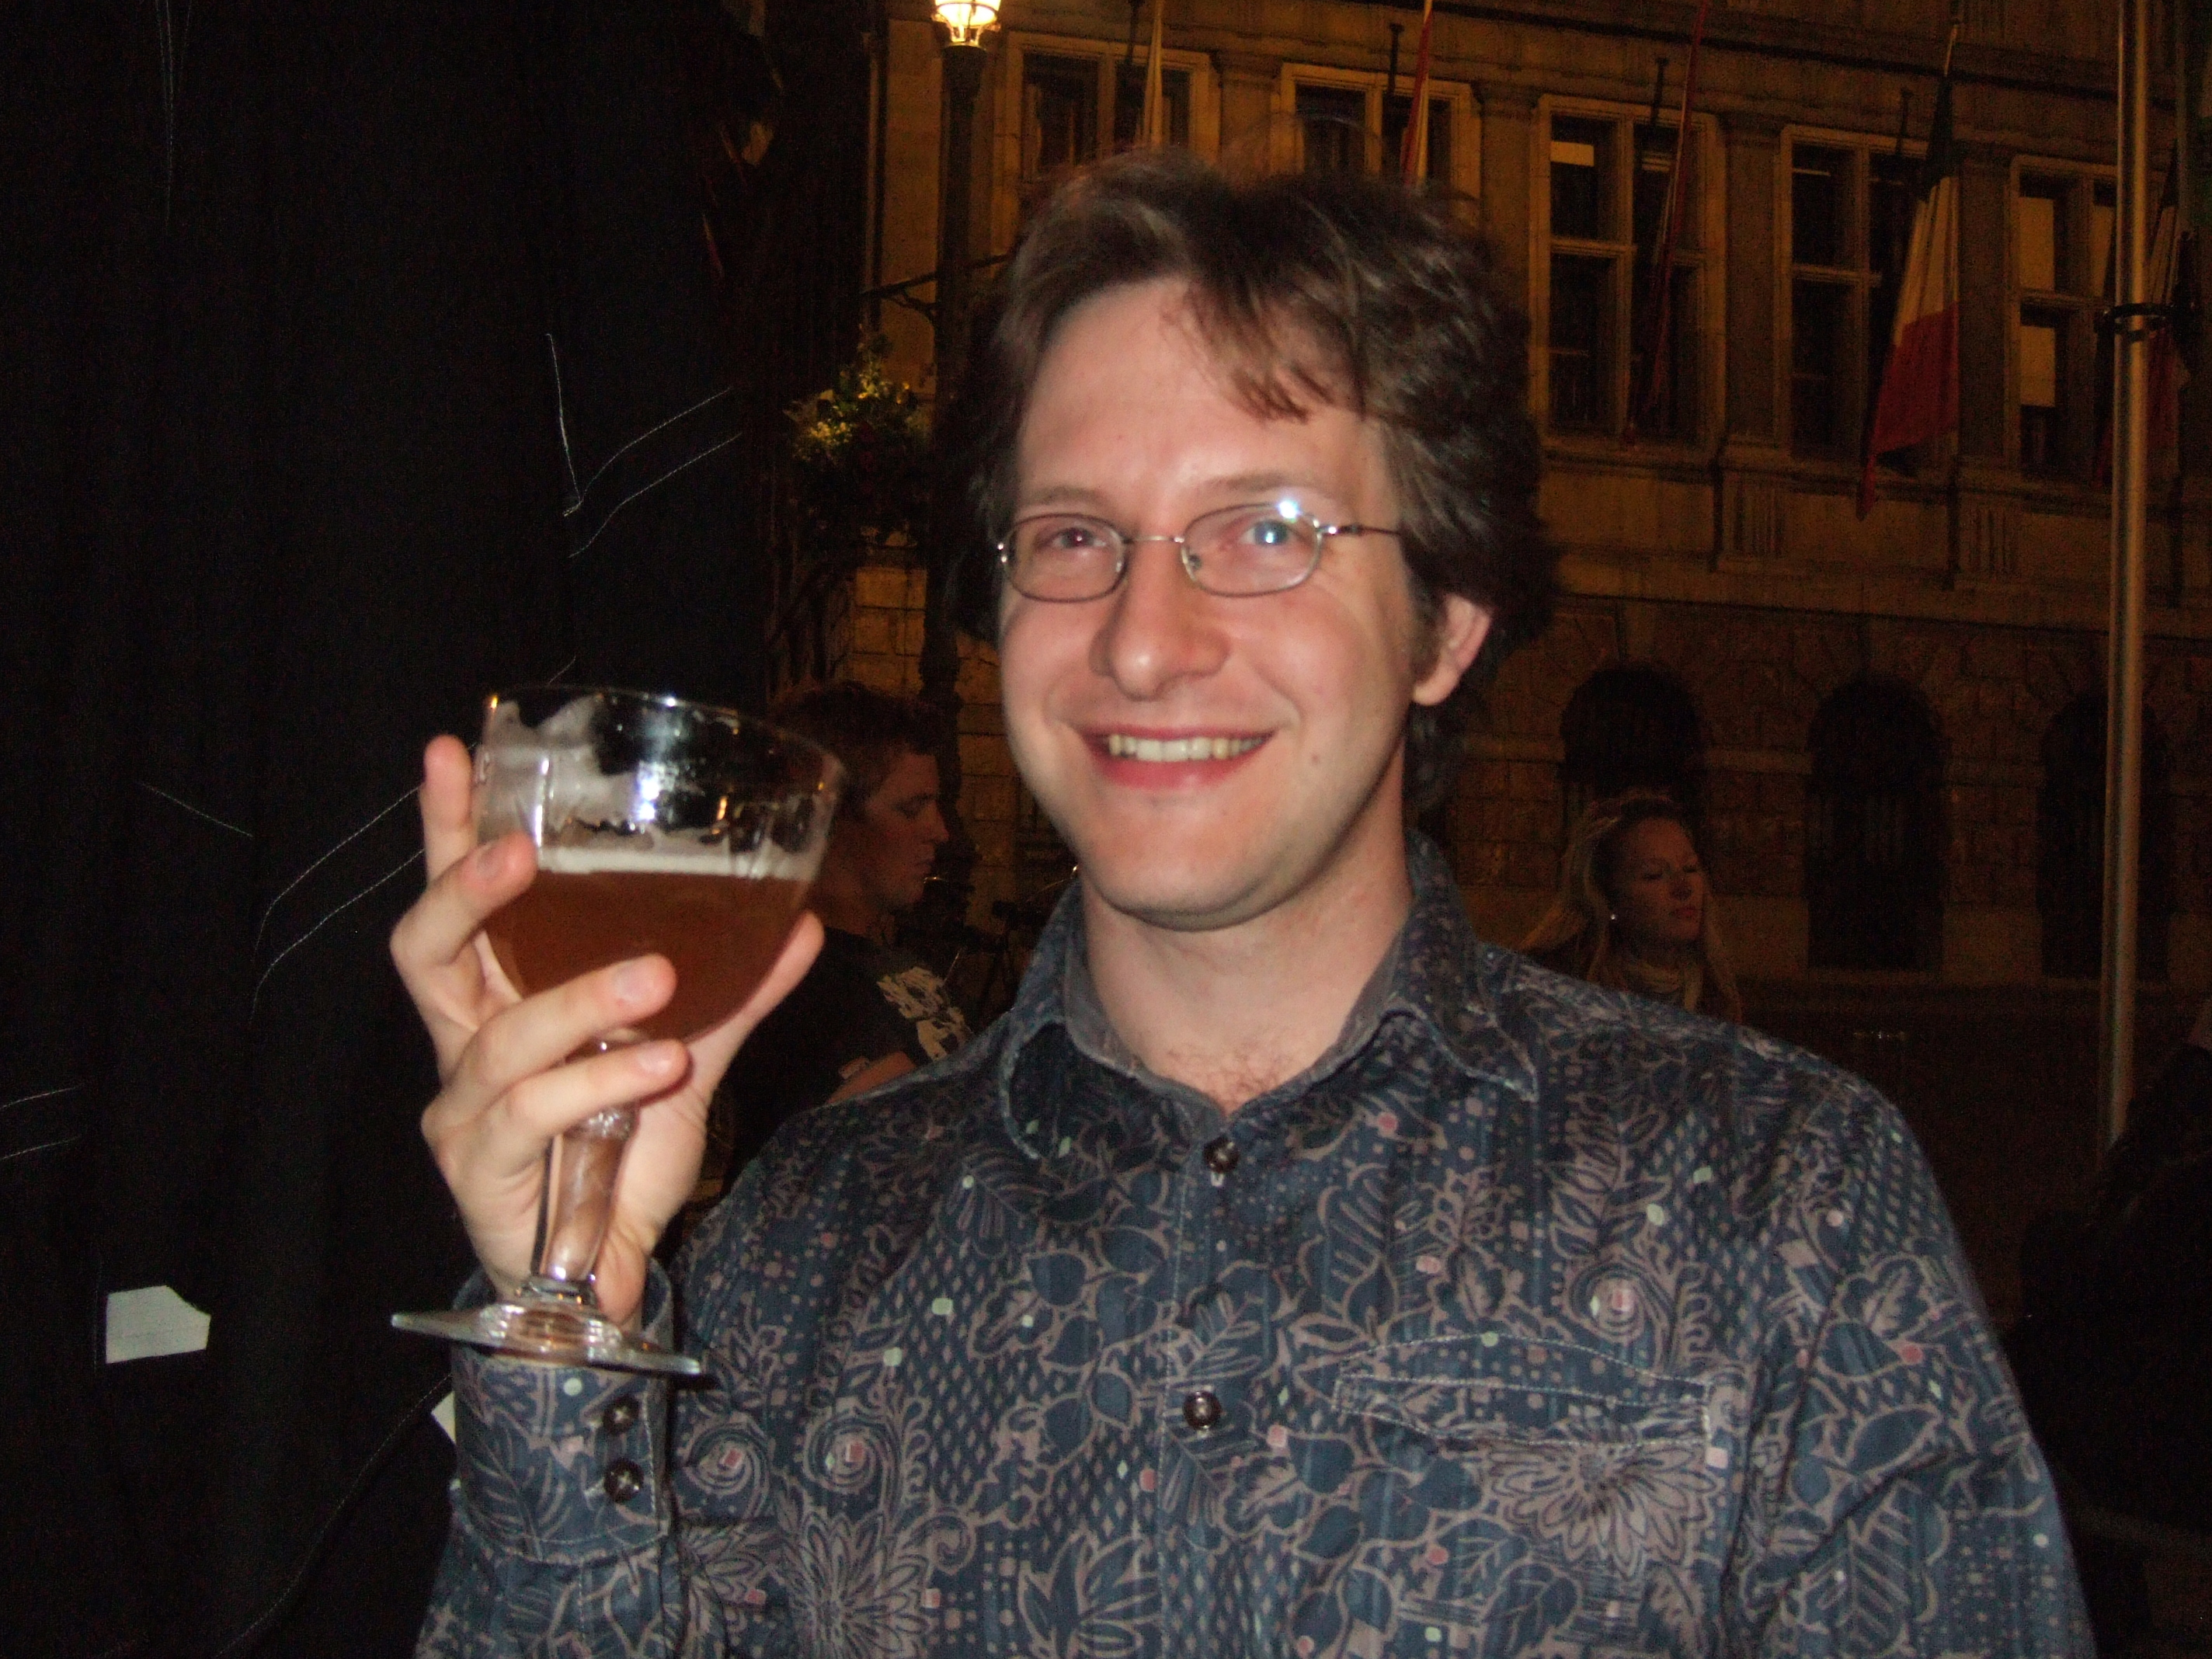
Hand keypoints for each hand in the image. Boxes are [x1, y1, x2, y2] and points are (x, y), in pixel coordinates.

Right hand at [390, 736, 822, 1324]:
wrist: (604, 1269)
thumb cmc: (622, 1144)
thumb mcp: (689, 1054)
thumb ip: (736, 992)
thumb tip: (802, 921)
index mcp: (498, 996)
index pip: (457, 900)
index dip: (446, 828)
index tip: (452, 751)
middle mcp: (463, 1043)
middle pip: (423, 951)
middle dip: (464, 893)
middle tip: (521, 855)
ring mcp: (461, 1109)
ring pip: (500, 1038)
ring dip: (580, 1002)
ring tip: (657, 981)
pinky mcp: (478, 1168)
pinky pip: (533, 1111)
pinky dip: (600, 1083)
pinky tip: (660, 1066)